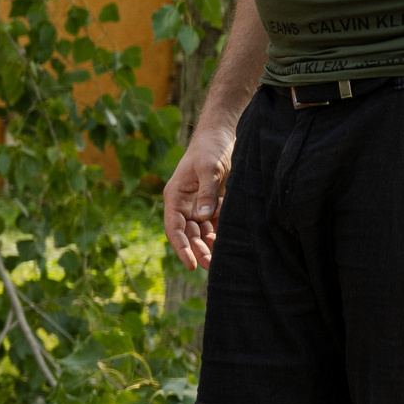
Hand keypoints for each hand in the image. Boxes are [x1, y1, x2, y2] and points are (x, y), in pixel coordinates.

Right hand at [163, 119, 237, 269]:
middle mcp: (184, 204)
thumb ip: (207, 193)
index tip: (191, 264)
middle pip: (188, 234)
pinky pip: (215, 224)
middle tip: (211, 267)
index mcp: (175, 196)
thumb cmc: (210, 149)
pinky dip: (220, 234)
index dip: (181, 247)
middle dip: (198, 251)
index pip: (174, 228)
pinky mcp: (213, 203)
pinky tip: (229, 245)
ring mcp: (198, 205)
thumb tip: (202, 217)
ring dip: (209, 246)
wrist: (221, 135)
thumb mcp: (209, 168)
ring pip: (202, 232)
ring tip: (221, 262)